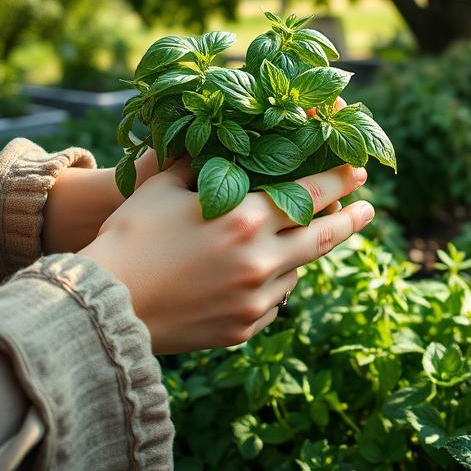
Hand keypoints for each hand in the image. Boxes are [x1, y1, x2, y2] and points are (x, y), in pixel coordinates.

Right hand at [79, 158, 373, 352]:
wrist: (102, 308)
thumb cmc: (130, 238)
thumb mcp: (165, 187)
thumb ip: (203, 164)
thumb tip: (226, 142)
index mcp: (245, 219)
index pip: (311, 193)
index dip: (340, 179)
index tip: (359, 170)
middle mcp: (261, 261)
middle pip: (324, 237)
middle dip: (352, 219)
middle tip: (368, 208)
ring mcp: (255, 300)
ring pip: (297, 271)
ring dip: (302, 253)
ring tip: (304, 239)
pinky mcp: (243, 329)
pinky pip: (273, 302)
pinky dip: (274, 284)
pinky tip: (263, 275)